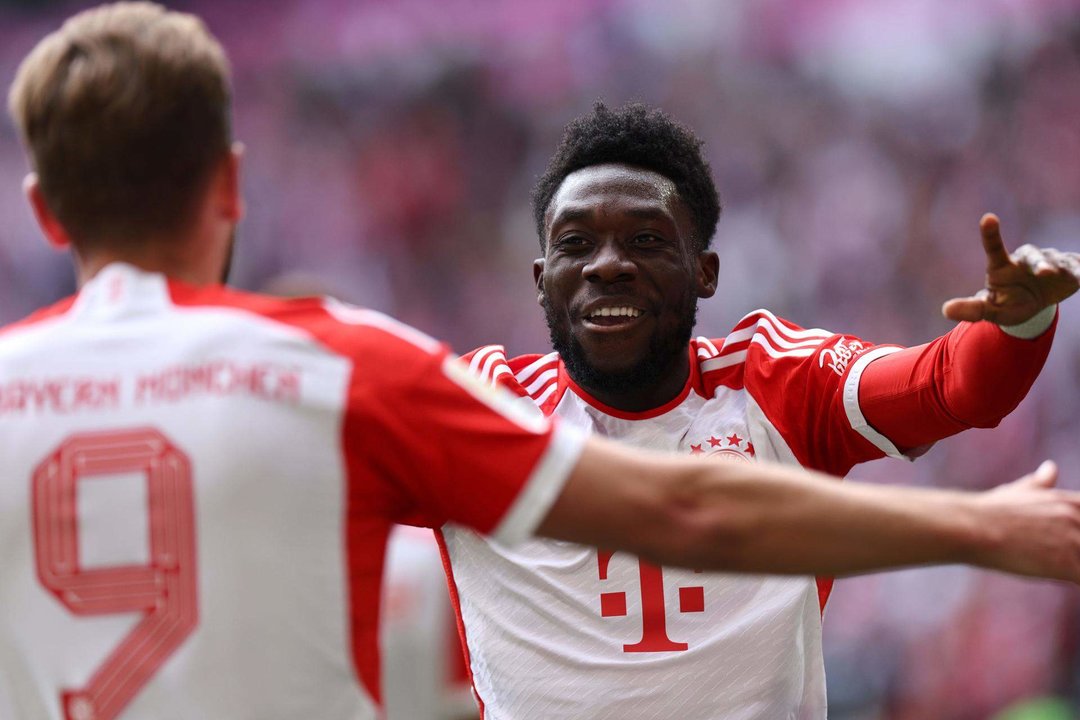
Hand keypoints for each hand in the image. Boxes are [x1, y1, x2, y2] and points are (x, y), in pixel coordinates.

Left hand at [942, 213, 1079, 325]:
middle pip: (1031, 255)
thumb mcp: (990, 310)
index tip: (989, 218)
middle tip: (1043, 272)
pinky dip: (1079, 269)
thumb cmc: (1007, 304)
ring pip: (1055, 259)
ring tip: (1058, 275)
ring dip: (1059, 266)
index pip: (994, 248)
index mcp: (1002, 267)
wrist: (1033, 306)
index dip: (991, 234)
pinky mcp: (1069, 270)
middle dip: (1038, 262)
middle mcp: (1024, 260)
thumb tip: (945, 309)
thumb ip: (972, 309)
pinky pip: (1076, 266)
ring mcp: (1049, 262)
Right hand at [972, 461, 1079, 582]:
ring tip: (1051, 567)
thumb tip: (1051, 467)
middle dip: (1075, 552)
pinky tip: (1055, 579)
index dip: (1077, 533)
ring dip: (1072, 567)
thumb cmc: (990, 510)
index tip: (1065, 542)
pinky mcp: (1066, 565)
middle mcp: (1076, 518)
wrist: (973, 527)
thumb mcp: (1018, 491)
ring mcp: (1074, 542)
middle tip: (1051, 554)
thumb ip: (1041, 483)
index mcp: (1070, 502)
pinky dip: (1073, 581)